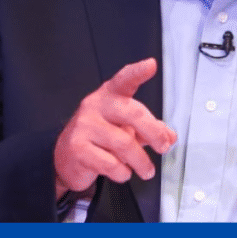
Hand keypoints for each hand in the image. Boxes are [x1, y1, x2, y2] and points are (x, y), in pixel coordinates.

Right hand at [54, 58, 176, 197]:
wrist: (67, 156)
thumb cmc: (100, 136)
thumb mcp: (125, 127)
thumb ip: (149, 129)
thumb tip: (169, 136)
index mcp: (110, 95)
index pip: (124, 79)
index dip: (138, 72)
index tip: (151, 65)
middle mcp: (96, 105)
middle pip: (132, 114)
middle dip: (154, 132)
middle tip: (163, 147)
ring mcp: (84, 126)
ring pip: (125, 143)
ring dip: (141, 161)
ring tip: (146, 170)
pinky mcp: (77, 147)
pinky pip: (111, 163)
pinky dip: (123, 172)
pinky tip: (122, 171)